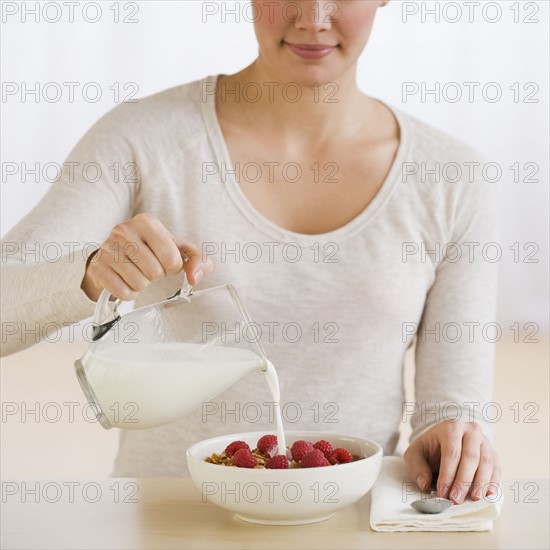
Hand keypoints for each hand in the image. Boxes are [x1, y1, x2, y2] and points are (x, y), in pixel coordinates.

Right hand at [81, 212, 212, 300]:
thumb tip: (195, 278)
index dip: (172, 267)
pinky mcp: (97, 267)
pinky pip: (123, 292)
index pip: (172, 258)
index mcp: (147, 222)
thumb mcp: (176, 250)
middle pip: (155, 272)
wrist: (113, 257)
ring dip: (142, 285)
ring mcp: (107, 249)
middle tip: (148, 268)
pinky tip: (125, 281)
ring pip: (139, 284)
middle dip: (156, 276)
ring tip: (136, 273)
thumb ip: (197, 260)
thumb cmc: (150, 252)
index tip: (164, 262)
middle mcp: (124, 231)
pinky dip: (129, 293)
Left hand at [403, 419, 500, 503]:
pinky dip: (493, 483)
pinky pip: (496, 469)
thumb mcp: (416, 453)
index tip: (442, 493)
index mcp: (451, 427)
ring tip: (472, 499)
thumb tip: (424, 484)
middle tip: (456, 499)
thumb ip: (416, 466)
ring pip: (486, 463)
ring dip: (480, 484)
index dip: (448, 474)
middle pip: (471, 457)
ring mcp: (485, 441)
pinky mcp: (493, 454)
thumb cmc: (430, 448)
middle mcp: (471, 431)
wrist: (445, 440)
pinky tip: (487, 495)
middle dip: (463, 481)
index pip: (452, 452)